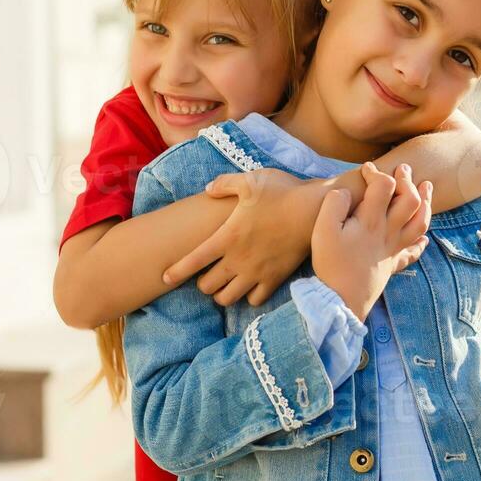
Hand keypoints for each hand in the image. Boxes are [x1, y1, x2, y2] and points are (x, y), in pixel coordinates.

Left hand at [163, 168, 314, 306]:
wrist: (315, 209)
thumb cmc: (282, 191)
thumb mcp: (250, 180)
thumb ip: (224, 184)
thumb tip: (208, 189)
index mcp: (227, 236)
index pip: (193, 261)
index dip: (176, 271)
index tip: (166, 277)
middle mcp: (239, 259)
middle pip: (207, 287)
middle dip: (202, 283)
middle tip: (206, 274)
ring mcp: (257, 272)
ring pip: (228, 299)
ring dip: (222, 294)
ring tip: (224, 284)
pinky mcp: (275, 279)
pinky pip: (254, 300)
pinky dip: (248, 296)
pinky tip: (249, 287)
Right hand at [312, 162, 431, 320]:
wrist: (340, 299)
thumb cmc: (331, 264)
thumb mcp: (322, 230)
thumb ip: (334, 204)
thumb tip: (346, 191)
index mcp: (370, 221)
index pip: (384, 186)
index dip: (376, 172)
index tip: (366, 169)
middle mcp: (388, 232)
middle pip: (410, 200)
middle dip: (408, 181)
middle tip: (403, 168)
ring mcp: (393, 249)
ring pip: (421, 223)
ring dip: (426, 203)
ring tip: (426, 188)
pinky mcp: (392, 265)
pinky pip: (413, 253)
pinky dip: (420, 243)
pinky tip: (423, 239)